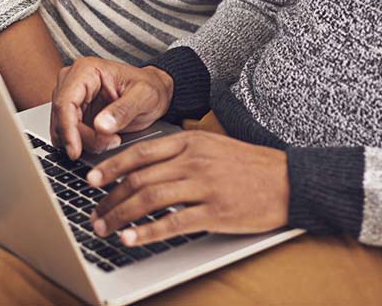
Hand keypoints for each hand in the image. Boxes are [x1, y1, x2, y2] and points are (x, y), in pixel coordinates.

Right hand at [50, 57, 173, 158]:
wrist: (155, 92)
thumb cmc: (150, 88)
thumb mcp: (145, 96)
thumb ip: (124, 110)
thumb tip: (100, 126)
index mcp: (86, 70)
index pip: (65, 102)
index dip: (67, 129)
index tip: (75, 151)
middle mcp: (73, 81)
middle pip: (62, 118)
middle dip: (82, 138)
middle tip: (110, 143)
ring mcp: (71, 97)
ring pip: (62, 129)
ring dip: (83, 142)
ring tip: (112, 139)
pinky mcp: (73, 112)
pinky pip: (68, 134)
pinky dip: (82, 143)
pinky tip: (103, 141)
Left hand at [86, 130, 288, 245]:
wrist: (289, 180)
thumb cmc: (250, 165)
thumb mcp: (212, 146)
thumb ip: (180, 153)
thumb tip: (144, 168)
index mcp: (190, 141)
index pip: (140, 152)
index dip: (111, 167)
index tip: (92, 180)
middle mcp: (193, 160)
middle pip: (139, 178)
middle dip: (110, 197)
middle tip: (95, 212)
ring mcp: (204, 185)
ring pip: (149, 200)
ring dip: (121, 216)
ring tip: (105, 228)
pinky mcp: (215, 211)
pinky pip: (173, 223)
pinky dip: (147, 232)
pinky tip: (131, 239)